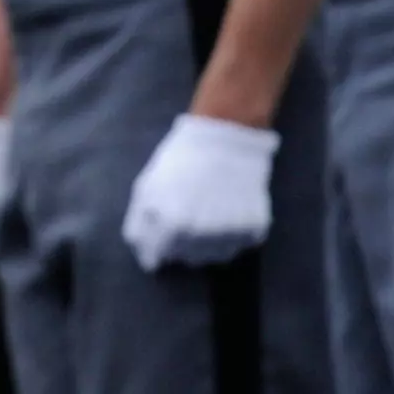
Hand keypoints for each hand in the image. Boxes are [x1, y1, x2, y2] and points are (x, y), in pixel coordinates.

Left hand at [121, 112, 276, 269]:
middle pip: (187, 258)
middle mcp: (201, 235)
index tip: (162, 229)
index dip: (156, 244)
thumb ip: (139, 225)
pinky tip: (229, 210)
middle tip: (187, 214)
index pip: (157, 256)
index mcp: (172, 224)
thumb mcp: (147, 186)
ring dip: (208, 242)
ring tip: (208, 212)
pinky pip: (240, 244)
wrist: (228, 133)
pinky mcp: (254, 227)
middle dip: (181, 242)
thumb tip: (146, 260)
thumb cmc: (182, 159)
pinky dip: (234, 233)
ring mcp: (230, 233)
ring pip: (215, 256)